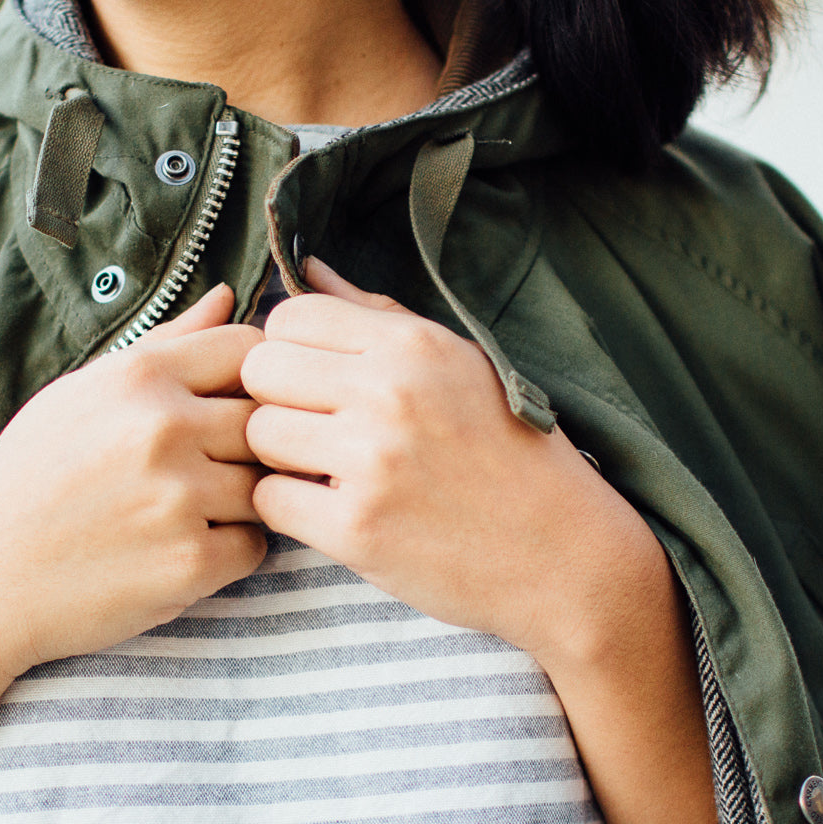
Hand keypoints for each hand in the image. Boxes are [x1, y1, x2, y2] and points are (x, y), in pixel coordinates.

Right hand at [0, 284, 268, 679]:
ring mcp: (179, 497)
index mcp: (138, 376)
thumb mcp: (81, 394)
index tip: (227, 410)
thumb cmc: (27, 481)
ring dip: (238, 504)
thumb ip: (165, 345)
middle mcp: (163, 428)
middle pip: (266, 422)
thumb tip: (228, 296)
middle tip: (200, 474)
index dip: (252, 381)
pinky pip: (253, 548)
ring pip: (264, 487)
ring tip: (182, 514)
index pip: (250, 351)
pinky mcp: (189, 562)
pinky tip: (174, 552)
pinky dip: (226, 555)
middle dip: (245, 448)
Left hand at [240, 258, 672, 665]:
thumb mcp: (459, 365)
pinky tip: (330, 512)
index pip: (289, 316)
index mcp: (414, 347)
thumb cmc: (511, 456)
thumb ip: (374, 317)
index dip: (288, 349)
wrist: (564, 555)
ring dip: (279, 458)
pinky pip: (269, 501)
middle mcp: (390, 394)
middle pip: (260, 370)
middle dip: (274, 400)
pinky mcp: (357, 529)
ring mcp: (371, 462)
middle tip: (312, 430)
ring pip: (258, 435)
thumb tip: (306, 268)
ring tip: (325, 472)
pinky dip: (290, 511)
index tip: (314, 382)